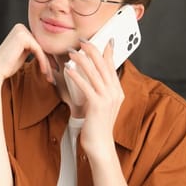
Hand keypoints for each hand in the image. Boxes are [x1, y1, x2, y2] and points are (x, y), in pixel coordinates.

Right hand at [0, 24, 52, 84]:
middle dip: (49, 61)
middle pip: (41, 45)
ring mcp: (21, 31)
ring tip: (49, 76)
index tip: (53, 68)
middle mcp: (20, 27)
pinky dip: (43, 62)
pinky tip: (44, 72)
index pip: (38, 43)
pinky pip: (39, 51)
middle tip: (54, 74)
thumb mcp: (23, 54)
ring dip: (47, 64)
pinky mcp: (23, 37)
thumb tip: (48, 51)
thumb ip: (32, 48)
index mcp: (20, 30)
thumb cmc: (7, 66)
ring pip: (41, 49)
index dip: (47, 57)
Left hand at [64, 39, 124, 154]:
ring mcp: (107, 98)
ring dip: (82, 60)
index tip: (104, 40)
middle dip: (93, 50)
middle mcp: (115, 92)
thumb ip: (100, 91)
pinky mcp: (97, 105)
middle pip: (104, 65)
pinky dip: (77, 75)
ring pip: (94, 73)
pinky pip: (86, 86)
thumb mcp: (101, 105)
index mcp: (117, 91)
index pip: (113, 66)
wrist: (100, 146)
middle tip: (82, 41)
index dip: (108, 51)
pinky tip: (68, 70)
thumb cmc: (97, 126)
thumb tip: (91, 77)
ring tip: (72, 52)